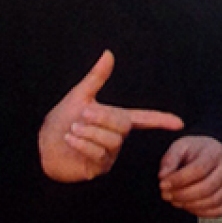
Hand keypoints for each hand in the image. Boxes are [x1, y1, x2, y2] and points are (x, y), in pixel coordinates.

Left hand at [39, 50, 183, 181]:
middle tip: (82, 115)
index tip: (179, 123)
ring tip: (72, 130)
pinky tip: (70, 141)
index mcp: (116, 119)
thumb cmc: (61, 120)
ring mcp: (109, 155)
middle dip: (102, 118)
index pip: (144, 119)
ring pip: (111, 141)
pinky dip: (82, 144)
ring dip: (88, 132)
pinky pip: (98, 154)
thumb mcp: (80, 96)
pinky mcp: (98, 169)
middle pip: (123, 125)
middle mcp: (116, 138)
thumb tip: (108, 53)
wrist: (42, 145)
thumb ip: (97, 77)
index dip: (161, 120)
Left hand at [159, 135, 221, 217]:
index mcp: (215, 152)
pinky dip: (201, 212)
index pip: (199, 170)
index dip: (179, 180)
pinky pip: (218, 210)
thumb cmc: (196, 150)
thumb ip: (170, 159)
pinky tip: (188, 205)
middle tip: (166, 195)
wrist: (214, 152)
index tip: (162, 184)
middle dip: (182, 195)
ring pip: (213, 201)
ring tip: (175, 200)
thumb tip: (163, 176)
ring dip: (190, 205)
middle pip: (207, 188)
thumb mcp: (181, 146)